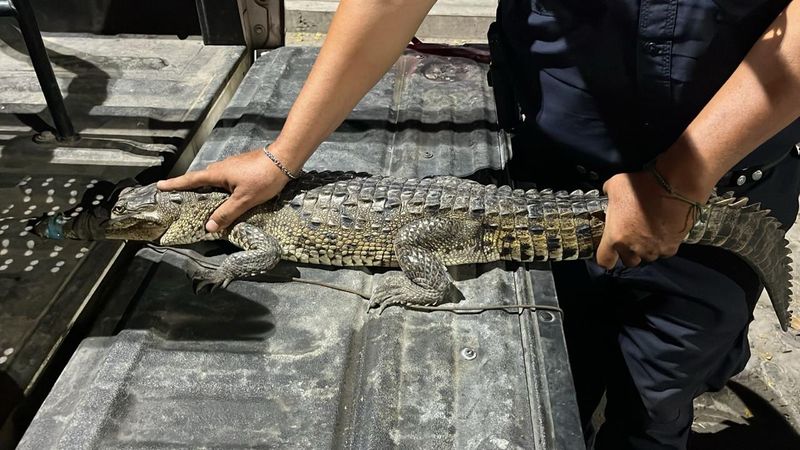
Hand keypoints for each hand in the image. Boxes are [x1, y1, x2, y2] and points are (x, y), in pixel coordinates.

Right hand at [157, 149, 291, 231]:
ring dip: (205, 189)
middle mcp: (221, 168)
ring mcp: (232, 166)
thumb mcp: (245, 200)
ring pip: (214, 180)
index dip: (175, 184)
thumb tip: (208, 227)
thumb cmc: (264, 178)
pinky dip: (219, 188)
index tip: (159, 186)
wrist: (285, 159)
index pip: (190, 180)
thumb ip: (227, 213)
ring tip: (199, 202)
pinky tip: (223, 197)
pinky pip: (224, 180)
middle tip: (176, 198)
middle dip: (188, 188)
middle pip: (200, 180)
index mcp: (217, 173)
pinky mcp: (242, 168)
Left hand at [596, 170, 708, 268]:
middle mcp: (633, 247)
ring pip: (647, 257)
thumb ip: (608, 196)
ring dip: (646, 248)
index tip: (609, 252)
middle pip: (628, 261)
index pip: (604, 261)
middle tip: (632, 236)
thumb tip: (607, 193)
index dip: (606, 257)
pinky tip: (662, 230)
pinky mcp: (670, 248)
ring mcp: (653, 250)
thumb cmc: (644, 186)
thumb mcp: (615, 186)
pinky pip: (663, 252)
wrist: (675, 187)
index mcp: (615, 236)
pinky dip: (662, 244)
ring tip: (648, 230)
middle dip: (629, 252)